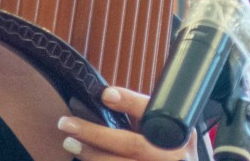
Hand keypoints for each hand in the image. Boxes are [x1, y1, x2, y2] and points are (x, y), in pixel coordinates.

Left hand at [56, 86, 205, 160]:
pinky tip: (85, 160)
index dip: (131, 103)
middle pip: (133, 145)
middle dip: (97, 134)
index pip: (155, 114)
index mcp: (180, 134)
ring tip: (70, 143)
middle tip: (69, 124)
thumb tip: (106, 99)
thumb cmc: (169, 154)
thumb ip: (144, 118)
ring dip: (92, 155)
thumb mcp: (166, 133)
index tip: (106, 95)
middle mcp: (174, 156)